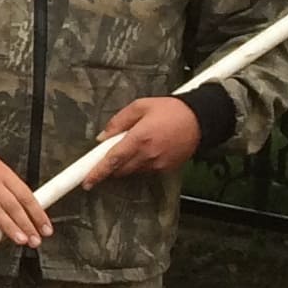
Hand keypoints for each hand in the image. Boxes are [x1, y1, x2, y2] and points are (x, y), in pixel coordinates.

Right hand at [0, 144, 52, 247]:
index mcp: (3, 174)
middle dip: (26, 224)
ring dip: (9, 226)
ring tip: (20, 239)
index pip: (26, 196)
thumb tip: (27, 207)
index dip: (37, 213)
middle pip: (13, 205)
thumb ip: (10, 187)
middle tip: (35, 239)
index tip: (45, 228)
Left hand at [85, 94, 203, 184]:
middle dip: (110, 166)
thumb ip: (118, 121)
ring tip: (135, 145)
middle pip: (120, 170)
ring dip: (125, 164)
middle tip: (109, 153)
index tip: (86, 181)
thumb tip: (103, 136)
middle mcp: (148, 155)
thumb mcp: (140, 106)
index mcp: (139, 138)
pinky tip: (147, 150)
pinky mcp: (166, 169)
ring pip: (132, 172)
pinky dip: (139, 164)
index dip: (98, 172)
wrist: (200, 120)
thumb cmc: (171, 110)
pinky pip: (146, 171)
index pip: (112, 160)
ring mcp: (158, 164)